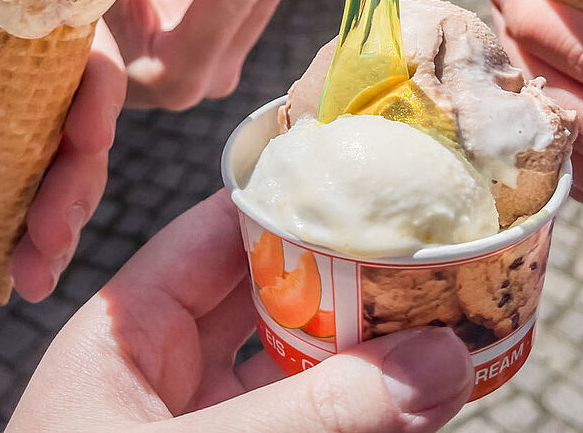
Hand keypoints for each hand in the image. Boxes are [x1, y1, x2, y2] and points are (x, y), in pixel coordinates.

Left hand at [7, 190, 473, 432]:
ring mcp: (211, 432)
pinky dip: (364, 424)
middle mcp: (171, 379)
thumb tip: (440, 362)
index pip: (217, 235)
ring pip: (305, 374)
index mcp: (128, 338)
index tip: (379, 174)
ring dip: (372, 359)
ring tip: (454, 325)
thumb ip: (314, 416)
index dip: (293, 199)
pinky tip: (423, 410)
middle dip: (354, 281)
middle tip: (440, 252)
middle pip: (276, 301)